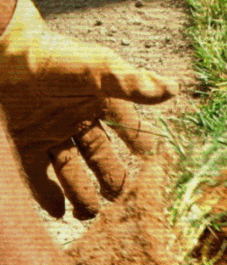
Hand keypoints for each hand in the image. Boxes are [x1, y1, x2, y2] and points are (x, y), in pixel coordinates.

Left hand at [0, 0, 176, 220]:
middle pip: (100, 158)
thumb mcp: (98, 69)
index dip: (141, 146)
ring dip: (82, 195)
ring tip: (90, 214)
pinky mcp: (24, 142)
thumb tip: (173, 90)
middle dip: (112, 180)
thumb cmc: (53, 55)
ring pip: (72, 172)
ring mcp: (50, 133)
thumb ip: (132, 84)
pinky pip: (38, 176)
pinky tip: (59, 213)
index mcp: (98, 101)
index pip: (127, 128)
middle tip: (122, 200)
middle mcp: (76, 120)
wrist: (4, 49)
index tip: (154, 165)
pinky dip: (48, 196)